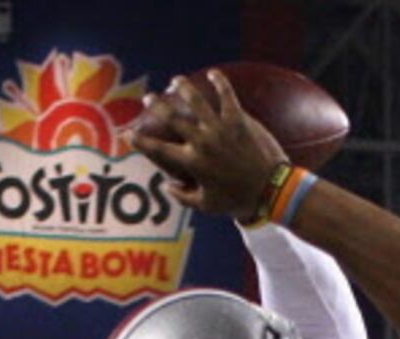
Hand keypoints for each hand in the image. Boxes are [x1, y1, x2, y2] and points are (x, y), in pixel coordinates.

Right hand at [127, 71, 286, 221]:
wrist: (270, 191)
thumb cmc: (237, 201)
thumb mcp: (206, 205)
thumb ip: (183, 196)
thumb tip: (167, 186)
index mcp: (192, 162)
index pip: (159, 149)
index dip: (140, 141)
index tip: (129, 133)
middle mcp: (202, 141)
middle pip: (173, 117)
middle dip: (157, 105)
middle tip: (148, 97)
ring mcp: (221, 128)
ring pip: (197, 101)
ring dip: (183, 87)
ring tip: (175, 80)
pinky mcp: (239, 121)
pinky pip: (228, 96)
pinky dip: (220, 82)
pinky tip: (213, 72)